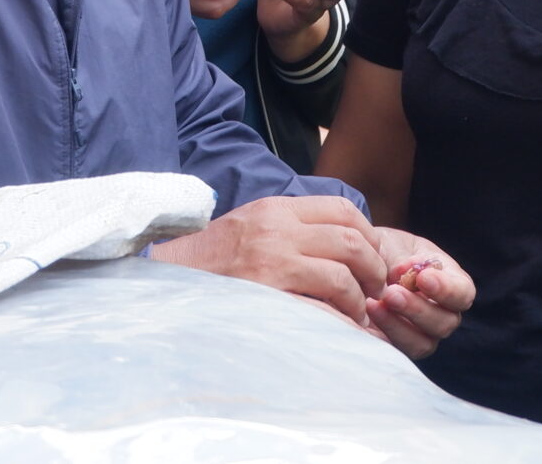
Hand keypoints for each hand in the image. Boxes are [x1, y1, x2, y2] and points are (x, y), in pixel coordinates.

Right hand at [149, 194, 390, 325]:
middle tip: (375, 289)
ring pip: (343, 277)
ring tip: (357, 314)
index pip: (342, 209)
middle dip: (373, 269)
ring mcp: (272, 264)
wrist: (166, 282)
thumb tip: (339, 240)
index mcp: (275, 209)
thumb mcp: (250, 224)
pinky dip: (342, 324)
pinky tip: (343, 332)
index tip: (372, 256)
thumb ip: (289, 226)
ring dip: (359, 300)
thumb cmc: (210, 260)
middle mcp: (277, 231)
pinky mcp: (267, 299)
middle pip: (351, 242)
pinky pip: (322, 311)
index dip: (369, 234)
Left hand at [362, 229, 473, 358]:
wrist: (360, 263)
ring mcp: (422, 334)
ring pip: (423, 343)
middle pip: (445, 323)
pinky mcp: (398, 346)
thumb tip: (407, 272)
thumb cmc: (385, 250)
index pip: (462, 293)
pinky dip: (382, 333)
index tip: (422, 277)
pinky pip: (397, 351)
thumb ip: (405, 258)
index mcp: (452, 284)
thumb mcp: (396, 245)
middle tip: (391, 293)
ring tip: (374, 303)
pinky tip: (367, 313)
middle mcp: (443, 314)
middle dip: (417, 308)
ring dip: (398, 325)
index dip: (446, 289)